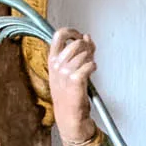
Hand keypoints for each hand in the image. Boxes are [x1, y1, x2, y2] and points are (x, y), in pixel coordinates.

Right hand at [48, 28, 98, 145]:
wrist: (69, 114)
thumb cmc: (69, 93)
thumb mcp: (70, 69)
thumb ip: (80, 51)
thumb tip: (87, 37)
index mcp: (52, 60)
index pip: (58, 35)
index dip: (71, 32)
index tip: (78, 35)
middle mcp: (57, 65)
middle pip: (75, 43)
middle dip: (86, 47)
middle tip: (88, 56)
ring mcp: (65, 73)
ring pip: (84, 54)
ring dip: (90, 59)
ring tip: (88, 69)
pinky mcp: (75, 80)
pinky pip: (90, 65)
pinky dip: (93, 67)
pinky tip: (90, 72)